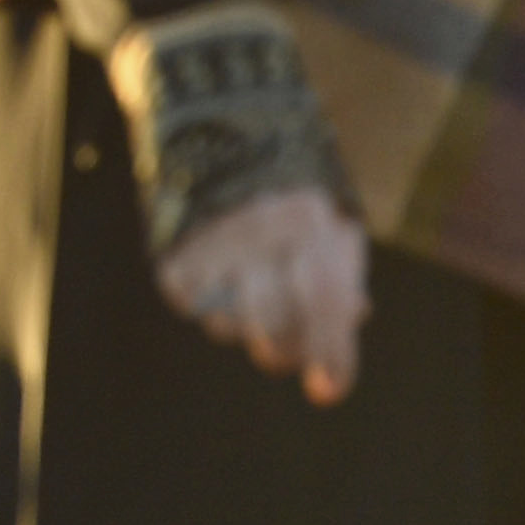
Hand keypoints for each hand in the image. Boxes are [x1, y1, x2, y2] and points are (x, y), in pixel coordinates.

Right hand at [159, 185, 369, 404]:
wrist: (215, 131)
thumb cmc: (293, 190)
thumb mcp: (334, 223)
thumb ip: (345, 275)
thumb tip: (351, 322)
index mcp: (306, 222)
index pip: (321, 301)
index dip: (330, 353)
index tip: (328, 393)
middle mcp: (254, 234)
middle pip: (273, 325)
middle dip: (290, 350)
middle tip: (295, 349)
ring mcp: (208, 244)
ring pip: (231, 325)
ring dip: (251, 322)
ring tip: (256, 284)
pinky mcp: (173, 256)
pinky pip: (199, 310)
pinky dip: (218, 304)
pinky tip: (226, 275)